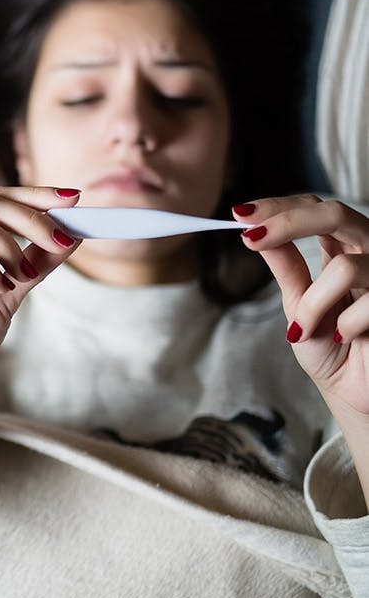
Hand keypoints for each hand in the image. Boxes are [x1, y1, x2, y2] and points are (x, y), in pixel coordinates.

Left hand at [234, 195, 368, 416]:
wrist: (354, 390)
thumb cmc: (329, 347)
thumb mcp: (296, 301)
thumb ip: (285, 265)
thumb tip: (254, 230)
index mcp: (343, 248)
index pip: (315, 208)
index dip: (279, 207)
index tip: (240, 215)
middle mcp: (367, 253)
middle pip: (336, 213)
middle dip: (289, 222)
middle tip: (251, 238)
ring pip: (344, 267)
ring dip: (312, 304)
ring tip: (305, 330)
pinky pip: (368, 304)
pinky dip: (344, 325)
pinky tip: (347, 337)